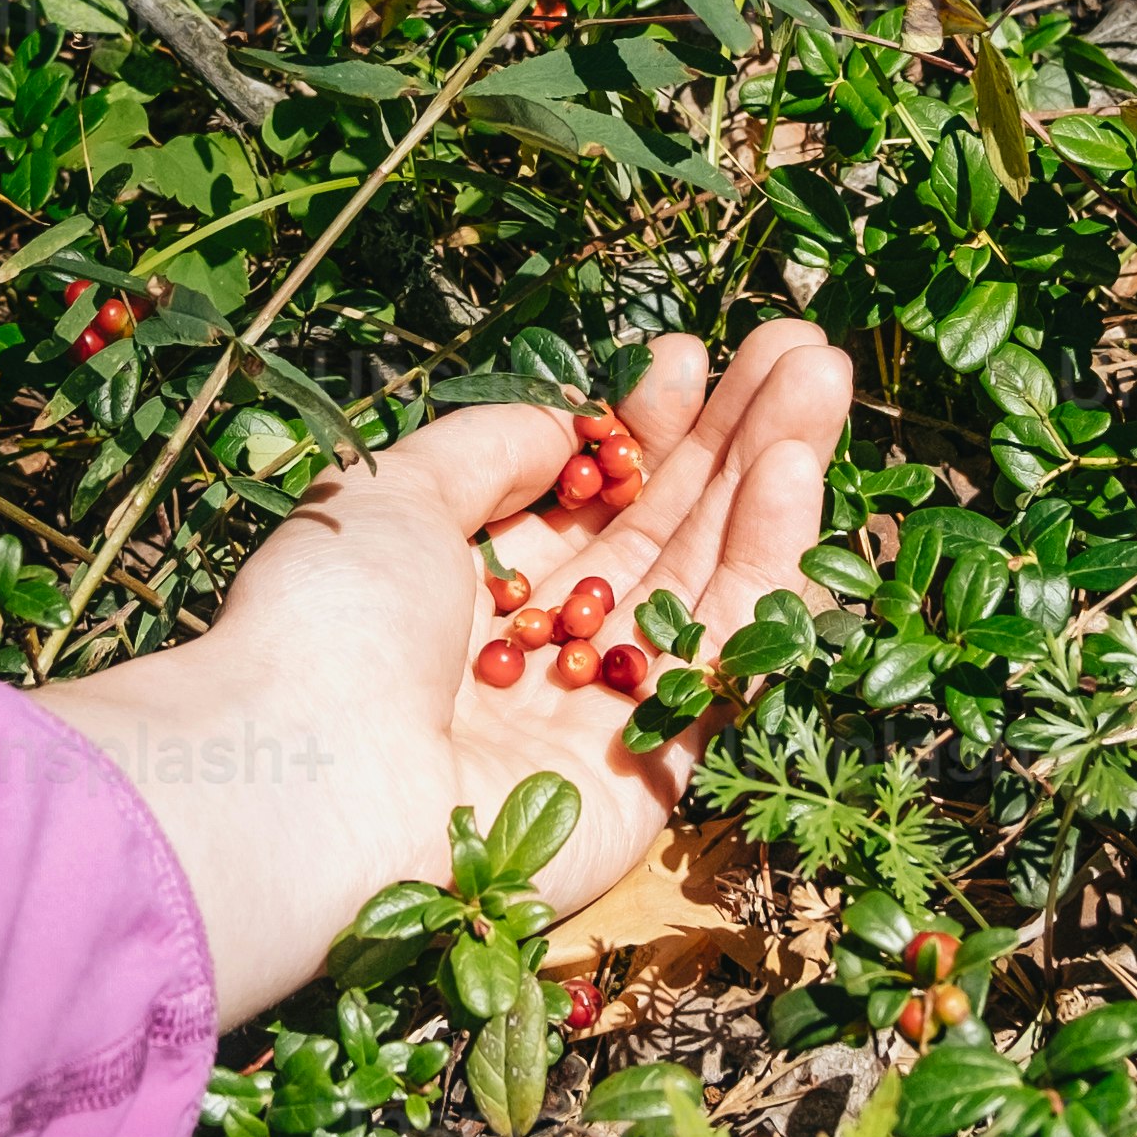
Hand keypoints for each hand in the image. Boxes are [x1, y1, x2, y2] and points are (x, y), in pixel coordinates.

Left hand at [28, 323, 855, 1029]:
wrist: (313, 787)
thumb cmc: (327, 628)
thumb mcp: (388, 494)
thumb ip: (487, 450)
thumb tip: (569, 427)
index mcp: (464, 594)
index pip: (582, 502)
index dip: (641, 429)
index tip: (686, 357)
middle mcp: (535, 654)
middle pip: (660, 532)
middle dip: (729, 438)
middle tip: (799, 349)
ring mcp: (598, 716)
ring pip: (707, 583)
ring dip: (769, 480)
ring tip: (822, 379)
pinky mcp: (651, 777)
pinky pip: (723, 660)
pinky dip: (766, 566)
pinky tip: (792, 474)